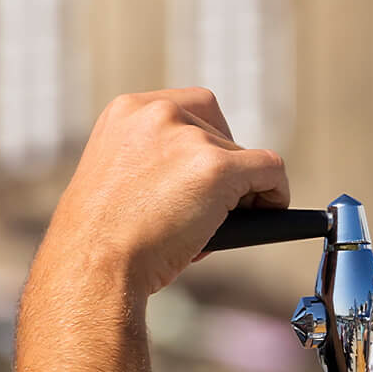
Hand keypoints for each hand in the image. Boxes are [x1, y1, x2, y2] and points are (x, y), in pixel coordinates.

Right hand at [42, 88, 289, 298]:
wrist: (94, 263)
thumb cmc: (105, 238)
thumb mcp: (123, 177)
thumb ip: (160, 160)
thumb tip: (218, 176)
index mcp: (129, 110)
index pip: (191, 108)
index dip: (209, 141)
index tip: (209, 170)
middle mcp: (158, 113)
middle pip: (221, 130)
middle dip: (228, 166)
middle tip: (220, 205)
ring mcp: (189, 138)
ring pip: (246, 157)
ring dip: (244, 190)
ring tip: (219, 224)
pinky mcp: (217, 167)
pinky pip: (271, 170)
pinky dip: (277, 192)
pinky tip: (270, 212)